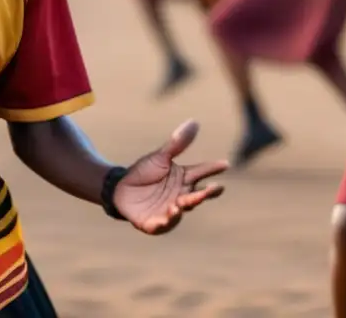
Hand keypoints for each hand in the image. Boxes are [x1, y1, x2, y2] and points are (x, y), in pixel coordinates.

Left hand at [114, 120, 227, 234]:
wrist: (120, 189)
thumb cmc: (144, 172)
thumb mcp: (160, 157)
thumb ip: (177, 144)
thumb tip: (194, 122)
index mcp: (184, 178)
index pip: (202, 172)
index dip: (213, 168)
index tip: (225, 164)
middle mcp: (182, 195)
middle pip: (198, 194)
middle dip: (207, 193)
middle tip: (216, 187)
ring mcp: (171, 209)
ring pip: (183, 209)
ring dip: (186, 205)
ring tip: (183, 201)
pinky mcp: (156, 222)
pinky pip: (163, 223)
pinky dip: (166, 220)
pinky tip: (169, 213)